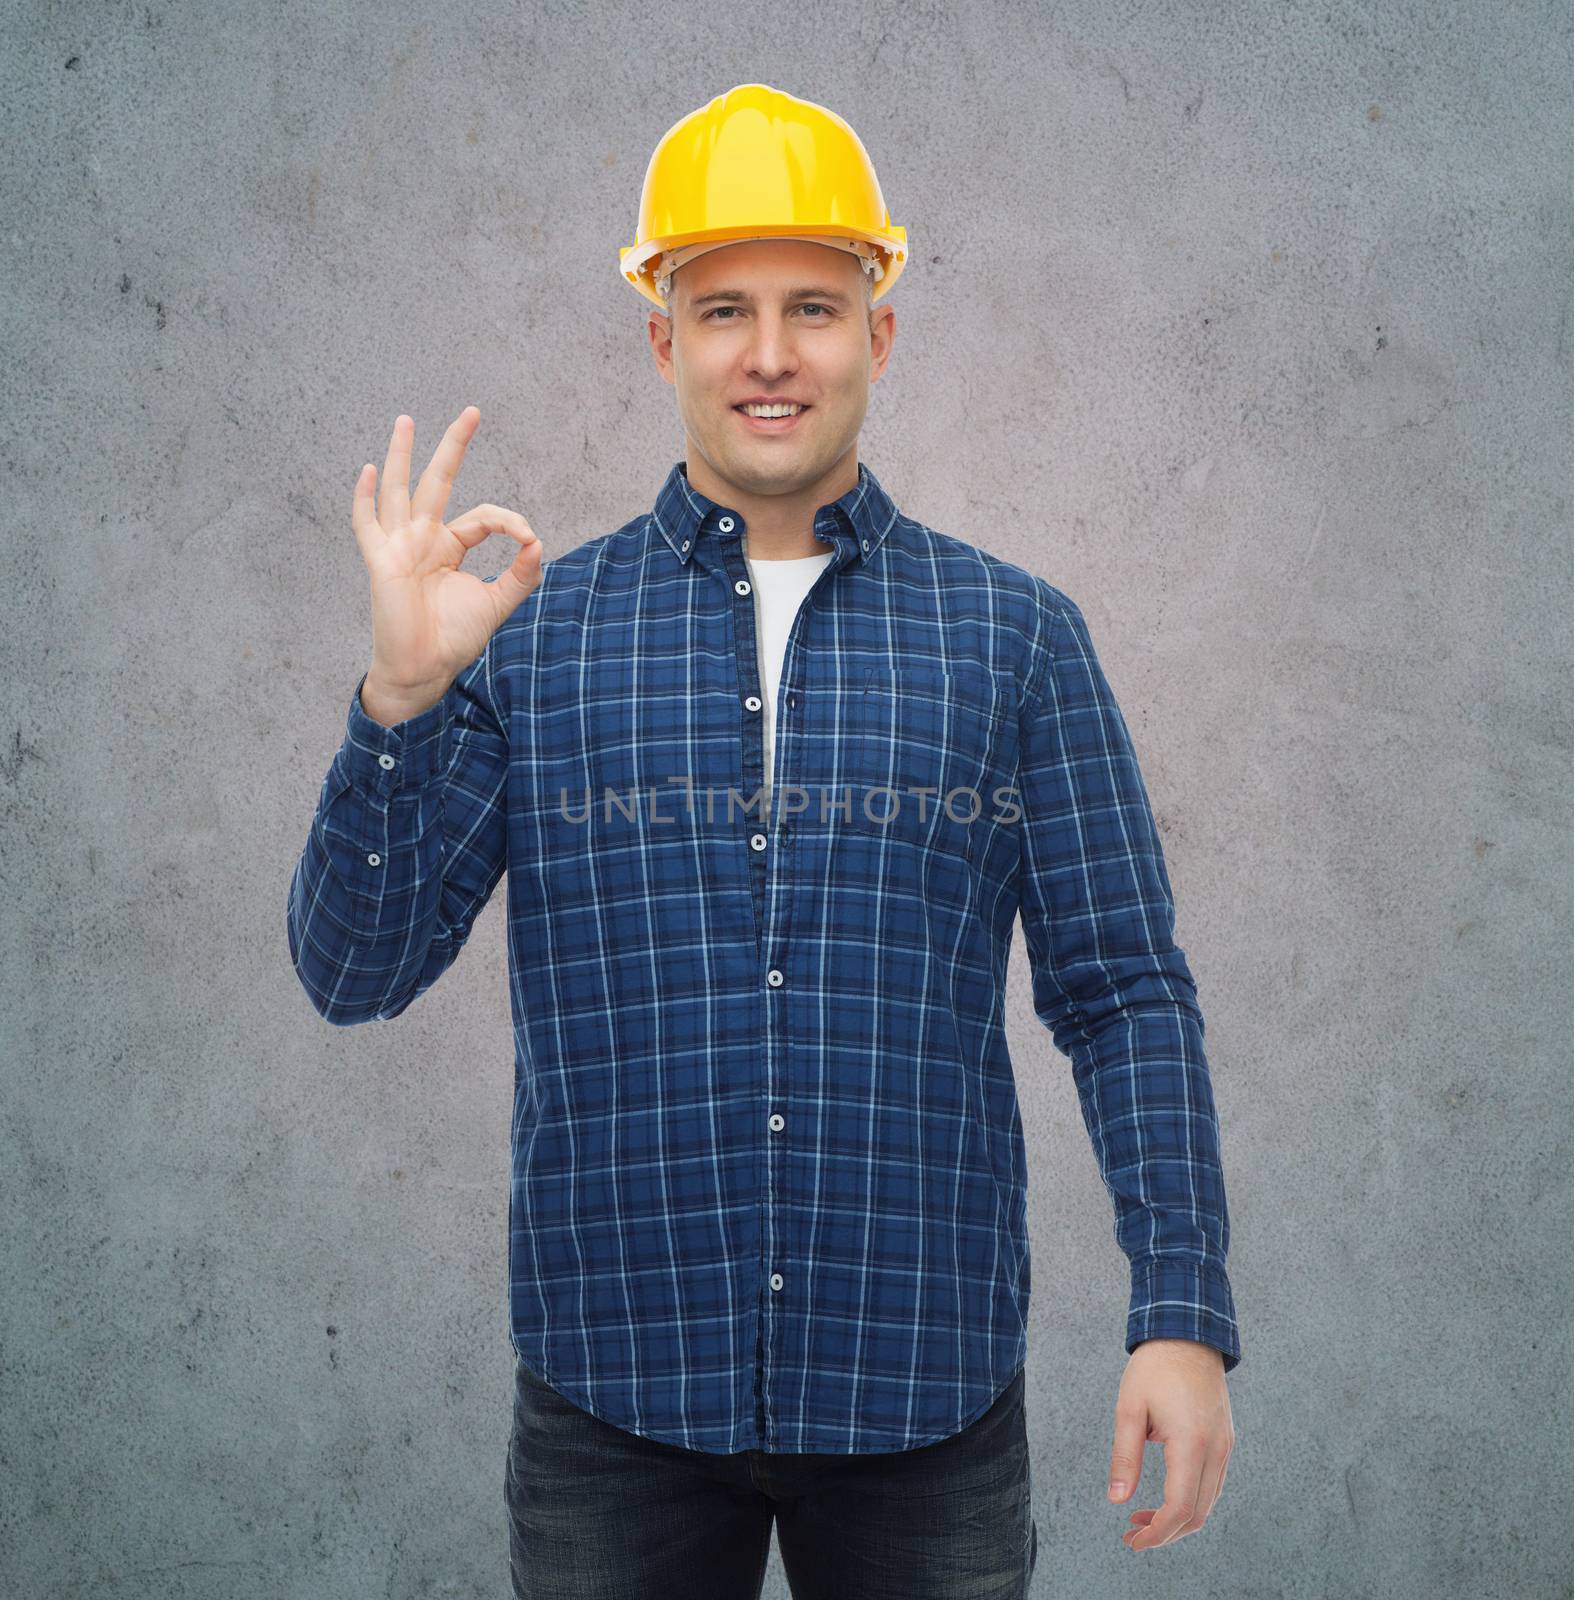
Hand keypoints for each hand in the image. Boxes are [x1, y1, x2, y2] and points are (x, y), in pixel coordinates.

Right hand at [351, 407, 543, 704]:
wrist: (426, 668)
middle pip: (438, 482)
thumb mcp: (497, 602)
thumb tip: (538, 542)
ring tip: (406, 420)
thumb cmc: (454, 638)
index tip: (529, 539)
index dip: (509, 521)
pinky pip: (367, 524)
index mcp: (448, 547)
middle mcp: (422, 539)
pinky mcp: (382, 560)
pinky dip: (365, 498)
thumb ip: (520, 575)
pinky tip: (368, 470)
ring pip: (400, 490)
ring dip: (403, 454)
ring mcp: (399, 546)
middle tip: (473, 411)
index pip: (482, 517)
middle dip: (454, 446)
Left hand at [1107, 1339, 1233, 1550]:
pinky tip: (1164, 1496)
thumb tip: (1116, 1500)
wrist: (1188, 1335)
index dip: (1156, 1533)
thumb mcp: (1129, 1408)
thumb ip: (1124, 1457)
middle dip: (1165, 1532)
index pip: (1179, 1508)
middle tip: (1132, 1534)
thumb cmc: (1155, 1367)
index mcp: (1191, 1443)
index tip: (1132, 1540)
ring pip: (1208, 1502)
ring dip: (1178, 1519)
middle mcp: (1216, 1449)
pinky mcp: (1225, 1440)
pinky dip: (1191, 1499)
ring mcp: (1225, 1446)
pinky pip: (1213, 1484)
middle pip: (1197, 1514)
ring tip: (1142, 1517)